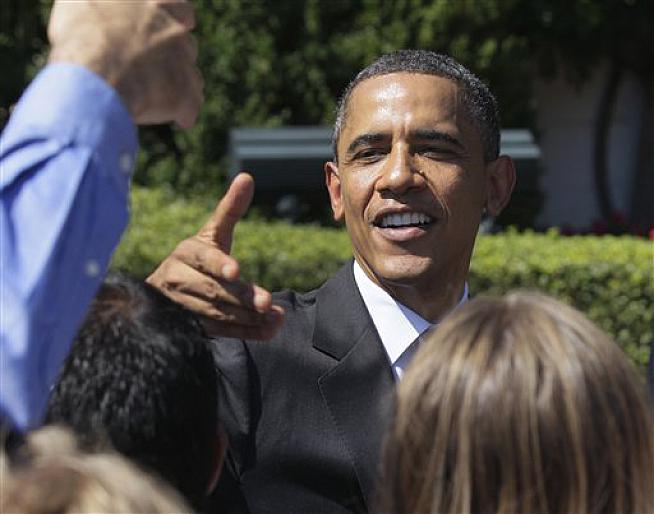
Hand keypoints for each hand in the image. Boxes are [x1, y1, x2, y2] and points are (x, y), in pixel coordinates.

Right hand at [47, 0, 201, 127]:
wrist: (93, 75)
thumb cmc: (81, 36)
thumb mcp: (81, 3)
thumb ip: (103, 4)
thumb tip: (99, 9)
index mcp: (155, 4)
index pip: (180, 8)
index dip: (178, 19)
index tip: (176, 27)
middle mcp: (175, 31)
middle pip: (186, 45)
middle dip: (174, 57)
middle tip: (154, 68)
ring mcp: (182, 63)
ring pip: (191, 75)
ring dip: (177, 84)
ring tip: (156, 96)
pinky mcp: (184, 95)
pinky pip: (191, 106)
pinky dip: (184, 112)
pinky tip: (175, 118)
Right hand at [147, 173, 284, 339]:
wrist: (162, 292)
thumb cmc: (196, 257)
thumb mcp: (212, 233)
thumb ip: (230, 209)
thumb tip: (247, 177)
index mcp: (187, 252)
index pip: (205, 258)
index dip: (220, 264)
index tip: (236, 271)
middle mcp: (179, 279)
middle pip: (215, 290)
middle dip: (243, 297)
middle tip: (267, 302)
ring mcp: (182, 306)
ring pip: (218, 313)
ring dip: (248, 317)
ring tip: (274, 316)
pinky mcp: (190, 327)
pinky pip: (220, 331)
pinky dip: (246, 332)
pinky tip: (268, 331)